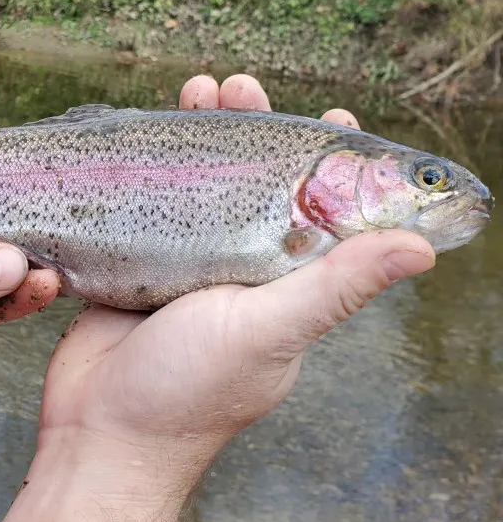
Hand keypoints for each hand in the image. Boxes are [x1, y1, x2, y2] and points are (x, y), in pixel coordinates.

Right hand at [35, 74, 435, 483]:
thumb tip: (423, 250)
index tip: (332, 118)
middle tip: (236, 88)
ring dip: (201, 137)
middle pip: (256, 185)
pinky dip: (153, 168)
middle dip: (251, 130)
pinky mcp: (140, 268)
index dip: (332, 164)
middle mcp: (241, 272)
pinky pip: (153, 206)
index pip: (324, 214)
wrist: (98, 433)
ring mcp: (188, 268)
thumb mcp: (268, 333)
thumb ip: (336, 287)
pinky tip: (147, 136)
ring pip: (202, 187)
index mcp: (285, 286)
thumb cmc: (188, 392)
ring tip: (194, 90)